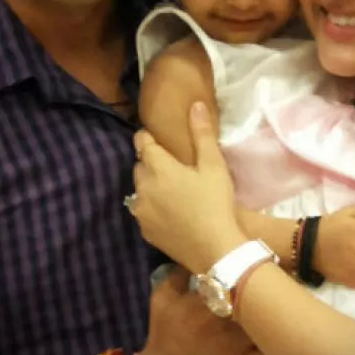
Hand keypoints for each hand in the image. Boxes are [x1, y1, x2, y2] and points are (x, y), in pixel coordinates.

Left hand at [133, 102, 247, 273]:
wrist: (215, 251)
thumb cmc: (215, 203)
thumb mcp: (213, 166)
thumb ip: (202, 134)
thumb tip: (194, 104)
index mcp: (157, 167)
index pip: (141, 142)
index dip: (148, 137)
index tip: (159, 138)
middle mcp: (142, 186)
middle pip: (140, 166)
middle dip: (151, 162)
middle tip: (172, 165)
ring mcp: (140, 211)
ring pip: (140, 189)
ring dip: (150, 185)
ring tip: (171, 189)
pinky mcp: (144, 231)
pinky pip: (143, 210)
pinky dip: (152, 206)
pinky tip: (170, 211)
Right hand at [140, 267, 262, 354]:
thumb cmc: (161, 336)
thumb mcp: (162, 298)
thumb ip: (179, 274)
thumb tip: (194, 259)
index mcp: (215, 302)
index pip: (243, 283)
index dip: (248, 282)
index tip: (247, 279)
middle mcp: (233, 324)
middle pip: (258, 308)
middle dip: (256, 303)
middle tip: (255, 300)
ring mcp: (242, 350)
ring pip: (264, 331)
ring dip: (261, 326)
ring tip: (259, 322)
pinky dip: (259, 349)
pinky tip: (252, 345)